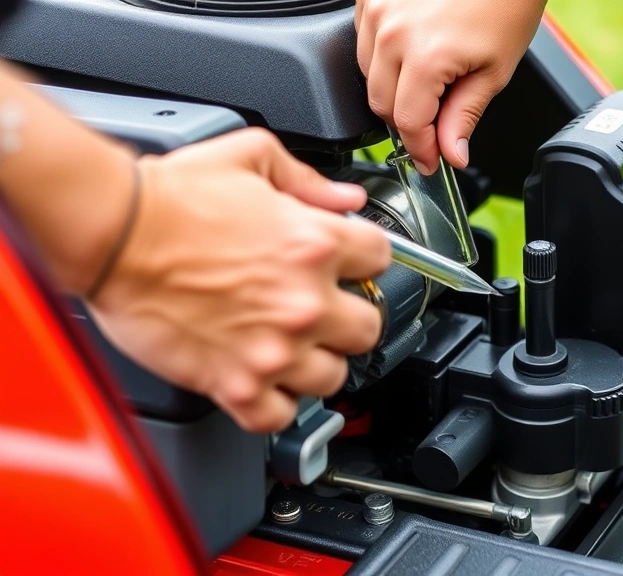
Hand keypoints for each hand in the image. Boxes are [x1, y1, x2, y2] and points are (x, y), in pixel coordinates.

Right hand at [85, 128, 390, 432]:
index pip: (382, 259)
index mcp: (315, 243)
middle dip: (348, 317)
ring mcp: (273, 348)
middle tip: (321, 310)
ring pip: (333, 377)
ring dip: (315, 362)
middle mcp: (304, 301)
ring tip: (289, 346)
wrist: (111, 232)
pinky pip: (280, 416)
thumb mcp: (248, 156)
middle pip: (369, 327)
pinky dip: (274, 404)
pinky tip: (263, 382)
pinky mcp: (235, 384)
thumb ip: (306, 179)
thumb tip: (346, 200)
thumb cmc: (168, 197)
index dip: (364, 259)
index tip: (349, 265)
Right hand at [355, 0, 547, 173]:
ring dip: (393, 89)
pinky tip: (412, 54)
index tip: (430, 162)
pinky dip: (383, 57)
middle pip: (381, 103)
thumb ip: (463, 116)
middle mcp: (391, 30)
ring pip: (366, 74)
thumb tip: (450, 153)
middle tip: (435, 129)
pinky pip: (363, 40)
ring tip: (429, 83)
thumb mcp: (494, 70)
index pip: (407, 123)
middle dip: (408, 123)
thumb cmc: (505, 2)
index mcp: (425, 54)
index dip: (420, 150)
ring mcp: (375, 8)